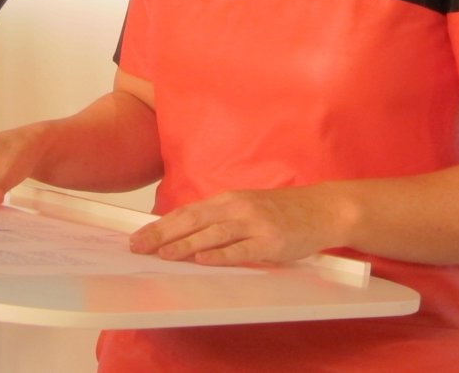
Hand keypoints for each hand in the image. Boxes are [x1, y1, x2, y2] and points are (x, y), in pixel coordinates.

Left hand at [128, 186, 339, 266]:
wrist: (321, 209)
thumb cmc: (281, 211)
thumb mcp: (246, 207)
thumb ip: (219, 218)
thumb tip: (184, 233)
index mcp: (228, 199)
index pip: (187, 212)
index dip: (160, 225)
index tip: (137, 237)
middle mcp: (237, 208)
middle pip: (192, 221)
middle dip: (162, 235)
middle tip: (138, 247)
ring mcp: (254, 224)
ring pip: (212, 235)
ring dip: (184, 245)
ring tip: (162, 254)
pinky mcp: (270, 242)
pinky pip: (240, 249)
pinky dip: (219, 255)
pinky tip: (201, 260)